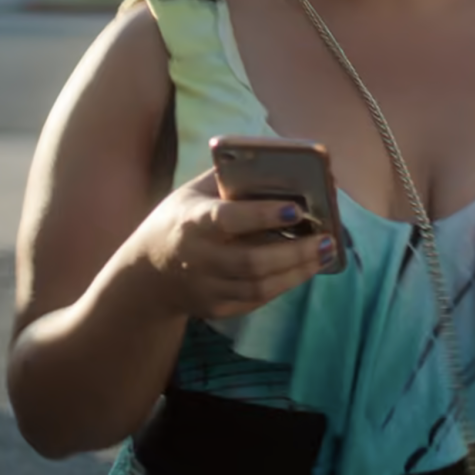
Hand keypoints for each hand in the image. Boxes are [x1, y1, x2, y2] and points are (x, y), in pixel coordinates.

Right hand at [132, 170, 335, 319]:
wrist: (146, 273)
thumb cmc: (181, 220)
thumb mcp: (195, 192)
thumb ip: (231, 179)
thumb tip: (283, 166)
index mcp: (193, 221)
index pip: (229, 219)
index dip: (262, 215)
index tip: (295, 208)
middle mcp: (198, 258)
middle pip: (252, 262)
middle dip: (295, 252)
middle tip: (328, 239)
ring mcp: (205, 289)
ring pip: (259, 287)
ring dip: (298, 272)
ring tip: (326, 253)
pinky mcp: (214, 309)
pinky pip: (256, 301)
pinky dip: (284, 285)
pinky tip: (304, 269)